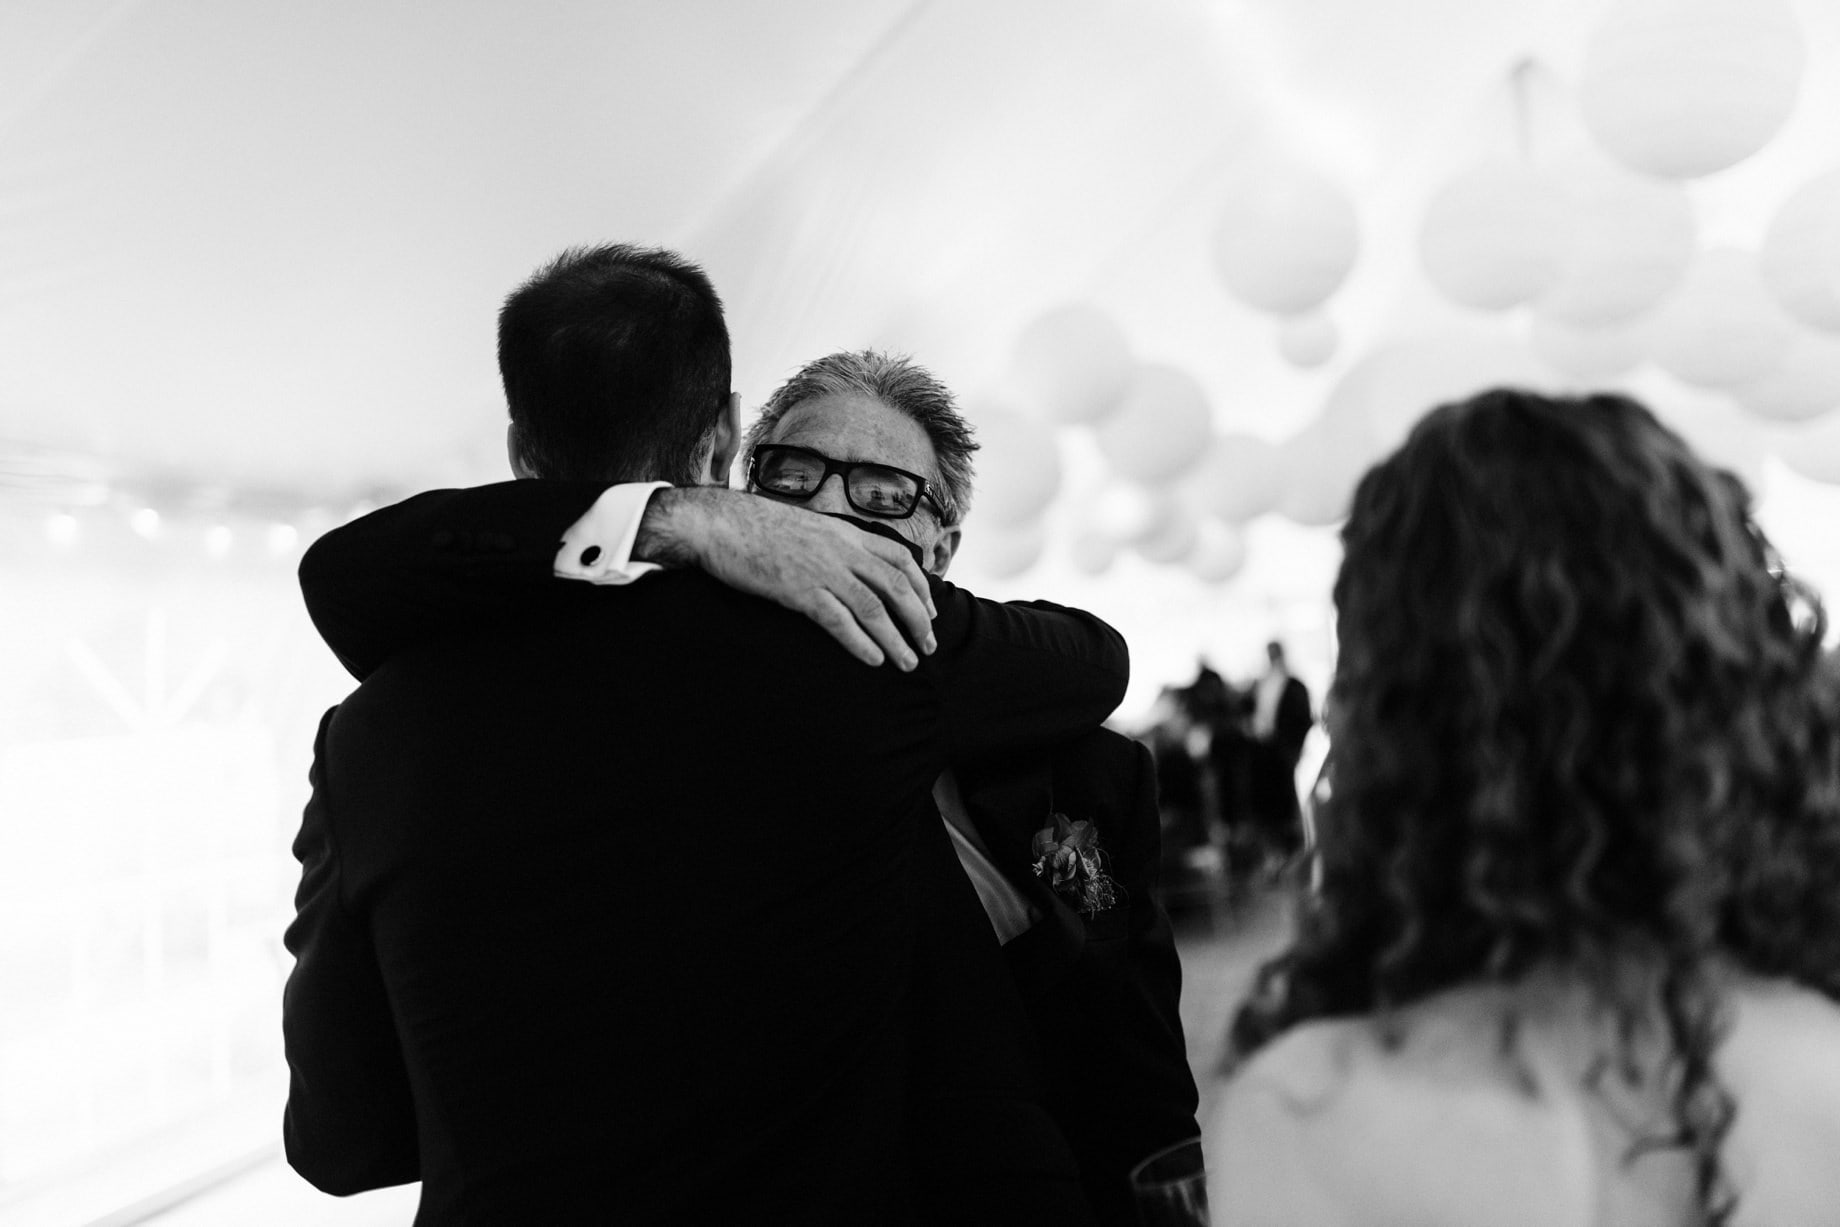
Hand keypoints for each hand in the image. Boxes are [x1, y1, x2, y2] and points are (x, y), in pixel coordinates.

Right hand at [640, 489, 936, 668]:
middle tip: (928, 645)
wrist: (719, 523)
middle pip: (896, 586)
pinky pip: (839, 620)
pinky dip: (861, 642)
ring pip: (874, 608)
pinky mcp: (799, 590)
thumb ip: (834, 545)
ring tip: (908, 663)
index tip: (929, 611)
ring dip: (896, 639)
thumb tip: (851, 567)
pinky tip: (874, 660)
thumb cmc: (757, 528)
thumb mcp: (808, 528)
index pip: (900, 559)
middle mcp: (842, 550)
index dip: (920, 588)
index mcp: (846, 533)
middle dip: (918, 619)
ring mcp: (822, 570)